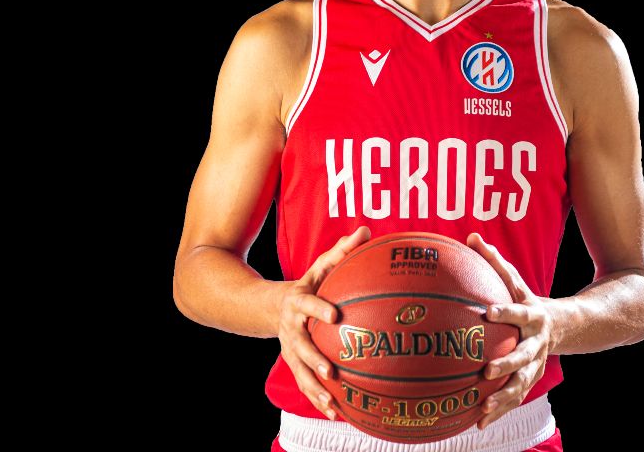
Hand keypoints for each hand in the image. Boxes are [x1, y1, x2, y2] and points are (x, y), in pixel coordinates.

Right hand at [277, 226, 371, 420]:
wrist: (275, 306)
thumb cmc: (310, 284)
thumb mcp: (321, 266)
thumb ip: (342, 251)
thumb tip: (367, 230)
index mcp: (299, 301)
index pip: (307, 304)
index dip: (318, 309)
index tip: (335, 316)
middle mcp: (291, 328)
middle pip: (299, 346)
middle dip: (313, 359)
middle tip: (331, 371)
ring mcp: (290, 349)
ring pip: (299, 371)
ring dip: (314, 389)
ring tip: (332, 404)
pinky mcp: (294, 364)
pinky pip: (305, 384)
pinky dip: (318, 399)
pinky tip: (337, 414)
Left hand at [466, 232, 555, 429]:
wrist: (568, 325)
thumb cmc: (529, 300)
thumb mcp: (516, 281)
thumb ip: (495, 262)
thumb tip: (471, 237)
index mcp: (532, 315)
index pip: (518, 311)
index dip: (505, 312)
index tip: (487, 312)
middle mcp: (537, 342)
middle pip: (524, 355)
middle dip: (507, 364)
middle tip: (486, 370)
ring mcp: (537, 363)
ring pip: (522, 383)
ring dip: (503, 397)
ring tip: (483, 408)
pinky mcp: (531, 378)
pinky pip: (515, 397)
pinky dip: (499, 411)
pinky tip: (478, 423)